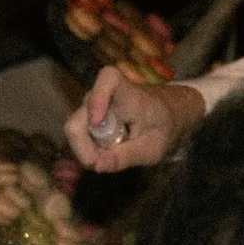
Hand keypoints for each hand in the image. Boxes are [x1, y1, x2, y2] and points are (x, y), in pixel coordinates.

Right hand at [65, 69, 204, 172]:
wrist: (167, 115)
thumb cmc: (163, 126)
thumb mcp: (152, 149)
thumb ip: (126, 156)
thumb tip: (97, 166)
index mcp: (128, 93)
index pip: (108, 79)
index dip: (98, 98)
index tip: (97, 122)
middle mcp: (104, 95)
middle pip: (78, 119)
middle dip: (84, 147)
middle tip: (101, 164)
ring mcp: (93, 106)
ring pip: (76, 130)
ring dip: (87, 150)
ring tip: (108, 159)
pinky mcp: (88, 116)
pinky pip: (79, 136)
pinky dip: (88, 149)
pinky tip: (104, 154)